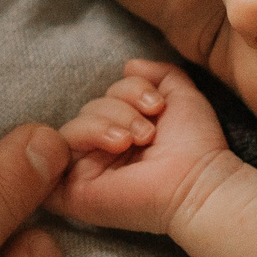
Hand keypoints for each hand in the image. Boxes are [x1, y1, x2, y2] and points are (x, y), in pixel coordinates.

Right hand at [53, 59, 236, 235]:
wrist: (198, 182)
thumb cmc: (195, 147)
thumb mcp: (181, 97)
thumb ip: (160, 74)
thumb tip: (130, 64)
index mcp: (123, 133)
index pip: (107, 97)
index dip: (130, 90)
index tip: (158, 105)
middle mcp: (102, 153)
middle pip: (88, 108)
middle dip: (120, 108)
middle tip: (149, 133)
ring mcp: (85, 172)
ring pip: (74, 126)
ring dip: (108, 122)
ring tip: (135, 140)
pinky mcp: (71, 191)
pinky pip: (57, 151)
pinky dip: (83, 135)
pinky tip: (114, 143)